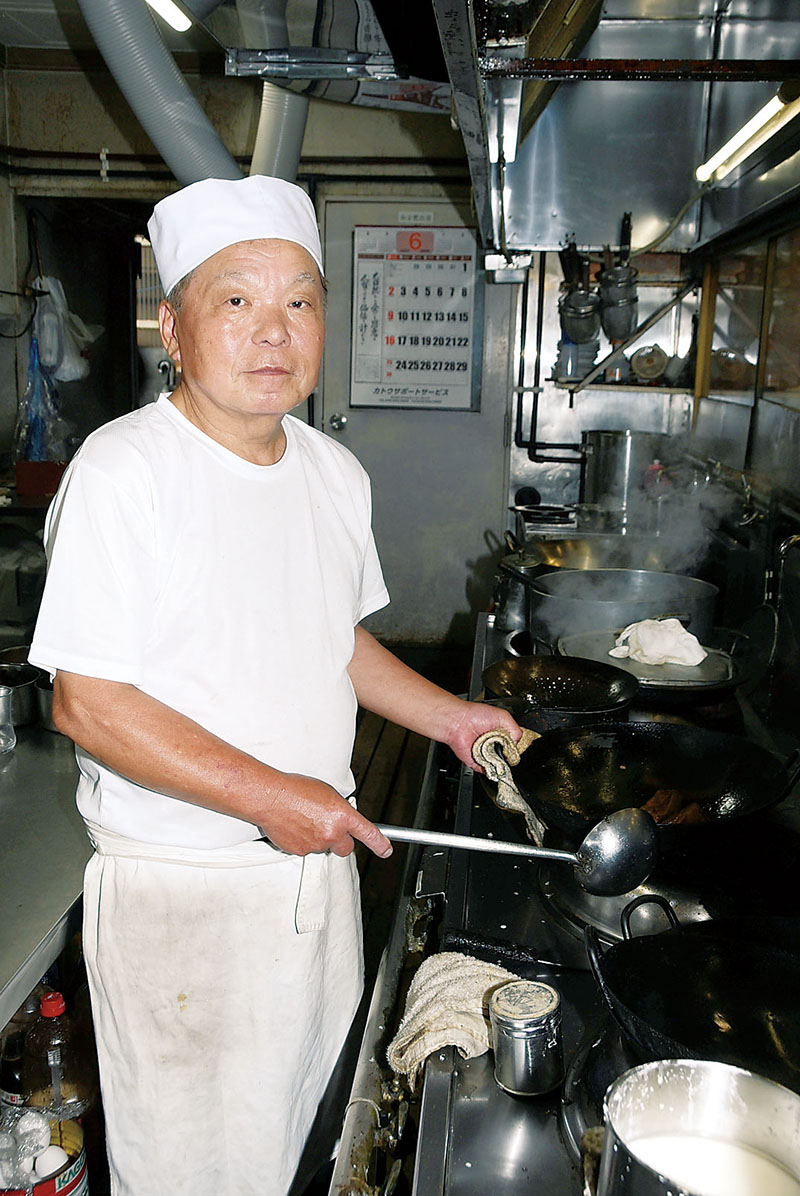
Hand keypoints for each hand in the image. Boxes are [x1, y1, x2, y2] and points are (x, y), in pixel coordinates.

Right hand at [257, 772, 392, 858]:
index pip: (368, 833)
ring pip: (325, 847)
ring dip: (319, 838)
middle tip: (329, 828)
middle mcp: (332, 832)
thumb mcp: (328, 793)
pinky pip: (307, 849)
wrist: (271, 798)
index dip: (379, 844)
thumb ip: (340, 810)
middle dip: (341, 841)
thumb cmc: (296, 790)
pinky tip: (296, 827)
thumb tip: (342, 819)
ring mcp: (316, 844)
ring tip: (305, 820)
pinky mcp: (301, 851)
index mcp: (343, 815)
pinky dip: (304, 841)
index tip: (386, 850)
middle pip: (346, 848)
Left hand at [443, 700, 522, 772]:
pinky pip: (489, 772)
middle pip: (509, 759)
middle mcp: (495, 747)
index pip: (514, 748)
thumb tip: (517, 745)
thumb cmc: (476, 715)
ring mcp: (487, 756)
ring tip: (492, 748)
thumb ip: (516, 731)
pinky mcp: (479, 764)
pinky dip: (491, 767)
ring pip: (500, 767)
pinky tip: (488, 756)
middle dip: (507, 755)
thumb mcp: (504, 717)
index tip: (513, 747)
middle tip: (500, 745)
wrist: (459, 722)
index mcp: (502, 736)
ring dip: (499, 761)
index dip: (515, 748)